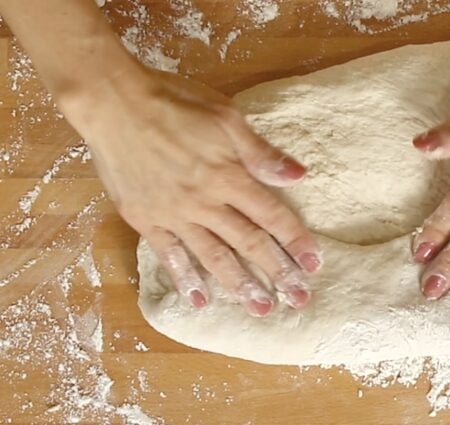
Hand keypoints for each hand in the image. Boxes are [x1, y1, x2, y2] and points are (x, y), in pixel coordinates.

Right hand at [61, 69, 321, 316]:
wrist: (113, 104)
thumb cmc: (174, 103)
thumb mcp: (226, 117)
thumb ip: (261, 153)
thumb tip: (299, 176)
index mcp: (229, 176)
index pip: (272, 216)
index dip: (296, 241)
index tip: (315, 265)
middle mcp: (206, 203)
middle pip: (249, 243)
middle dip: (277, 273)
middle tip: (298, 300)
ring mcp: (174, 215)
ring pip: (214, 257)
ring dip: (239, 285)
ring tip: (261, 308)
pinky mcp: (145, 220)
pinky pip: (169, 255)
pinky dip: (185, 279)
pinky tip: (199, 300)